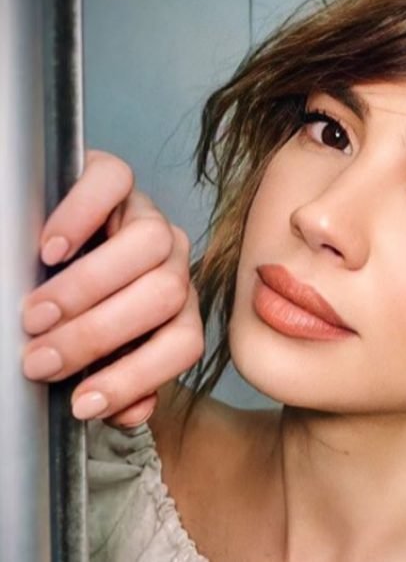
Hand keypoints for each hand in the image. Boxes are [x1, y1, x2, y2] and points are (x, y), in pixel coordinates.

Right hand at [22, 150, 203, 426]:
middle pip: (165, 294)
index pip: (184, 342)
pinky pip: (114, 184)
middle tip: (40, 357)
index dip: (136, 376)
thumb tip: (132, 412)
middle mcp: (171, 260)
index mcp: (173, 304)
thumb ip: (113, 374)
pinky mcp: (116, 178)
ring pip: (149, 244)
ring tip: (37, 313)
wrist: (42, 240)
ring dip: (88, 287)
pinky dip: (81, 216)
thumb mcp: (90, 347)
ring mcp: (147, 214)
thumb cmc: (66, 304)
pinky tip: (48, 249)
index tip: (82, 402)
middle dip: (99, 335)